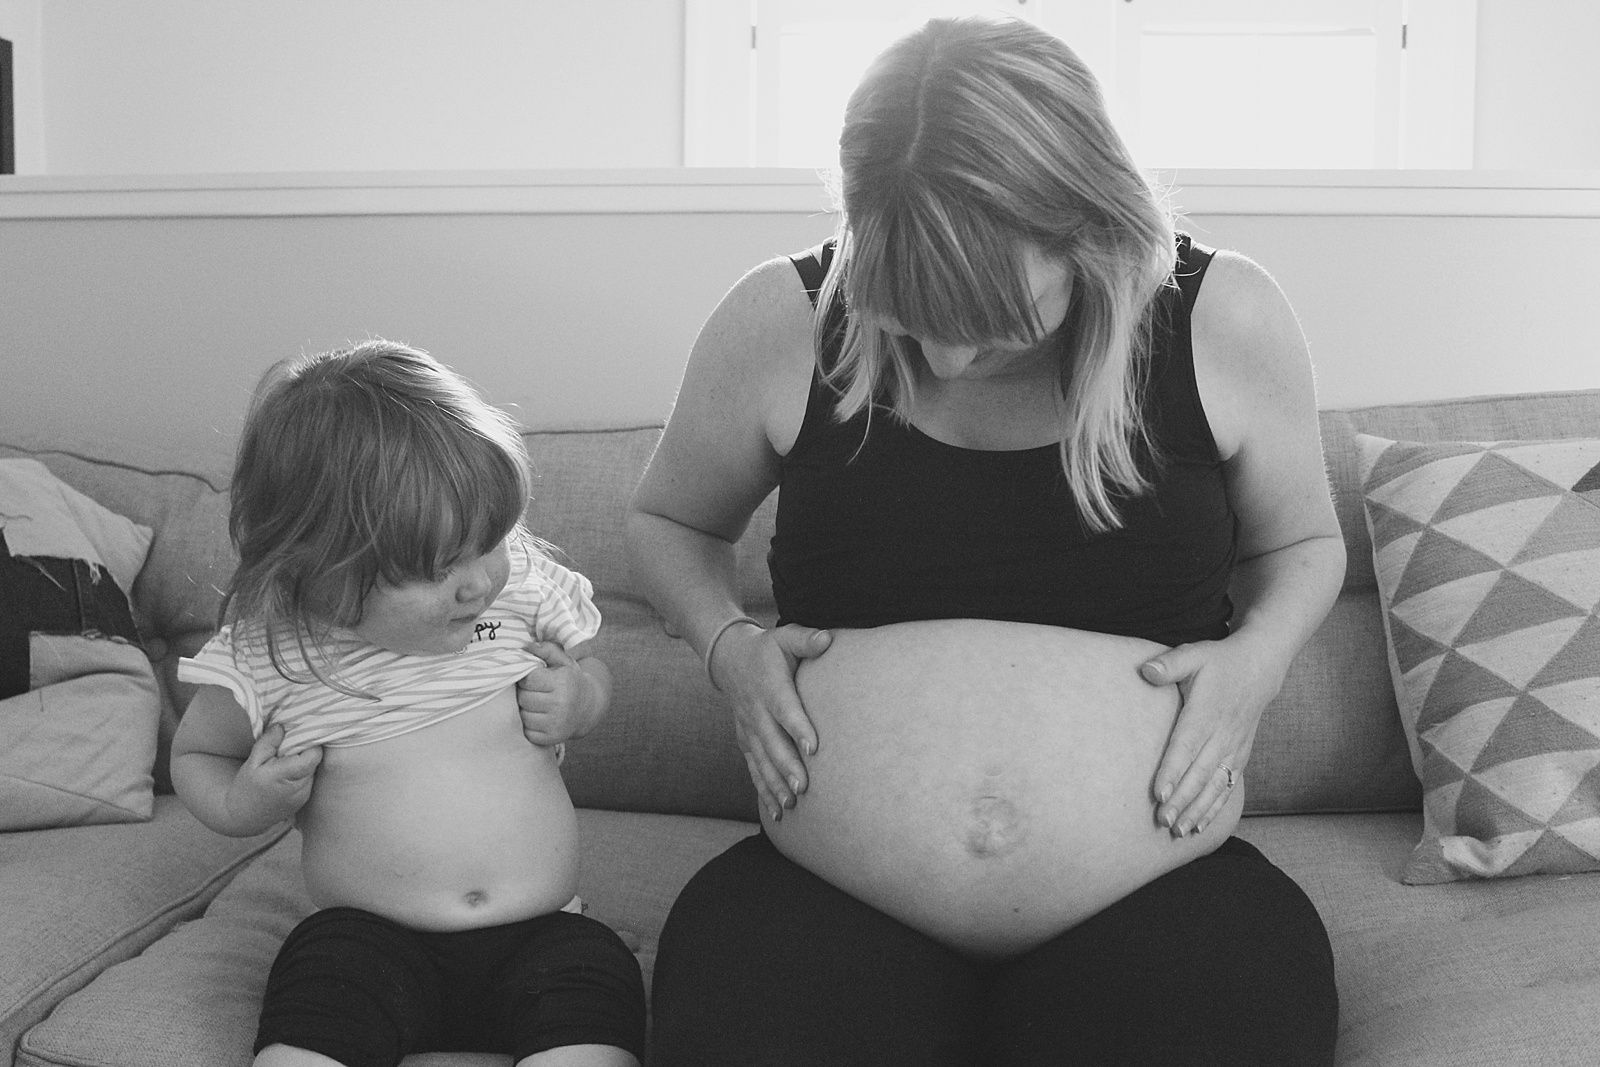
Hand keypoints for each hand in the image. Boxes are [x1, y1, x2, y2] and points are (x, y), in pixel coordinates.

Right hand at [227, 725, 320, 830]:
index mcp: (284, 776)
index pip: (313, 755)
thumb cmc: (246, 788)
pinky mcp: (305, 800)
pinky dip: (303, 773)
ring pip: (314, 770)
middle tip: (291, 746)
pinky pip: (310, 780)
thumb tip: (282, 726)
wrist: (243, 818)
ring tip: (288, 760)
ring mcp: (304, 796)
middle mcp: (299, 788)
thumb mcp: (252, 762)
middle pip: (315, 761)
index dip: (310, 742)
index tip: (299, 735)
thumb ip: (268, 743)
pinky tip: (289, 772)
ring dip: (305, 762)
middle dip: (307, 751)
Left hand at [517, 641, 605, 745]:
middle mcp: (561, 704)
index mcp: (563, 682)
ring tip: (538, 704)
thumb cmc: (570, 680)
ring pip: (523, 715)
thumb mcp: (563, 661)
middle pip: (523, 698)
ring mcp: (557, 724)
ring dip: (526, 709)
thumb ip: (546, 650)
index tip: (536, 679)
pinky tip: (540, 717)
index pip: (528, 679)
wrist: (588, 707)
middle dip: (525, 693)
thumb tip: (526, 646)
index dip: (528, 678)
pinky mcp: (551, 738)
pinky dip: (529, 725)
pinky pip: (527, 731)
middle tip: (536, 692)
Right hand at [711, 622, 830, 821]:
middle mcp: (756, 711)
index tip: (813, 748)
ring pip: (761, 761)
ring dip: (775, 784)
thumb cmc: (768, 648)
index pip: (785, 709)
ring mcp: (749, 729)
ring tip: (792, 804)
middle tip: (804, 788)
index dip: (798, 728)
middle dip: (787, 767)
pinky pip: (754, 768)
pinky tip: (777, 812)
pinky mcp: (746, 741)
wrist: (729, 658)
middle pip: (772, 742)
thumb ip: (806, 639)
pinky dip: (763, 791)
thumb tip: (828, 640)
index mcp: (770, 686)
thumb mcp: (785, 636)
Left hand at [1141, 636, 1275, 837]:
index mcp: (1206, 712)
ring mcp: (1233, 748)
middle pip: (1199, 773)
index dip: (1173, 770)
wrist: (1259, 667)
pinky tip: (1199, 826)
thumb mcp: (1194, 654)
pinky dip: (1214, 808)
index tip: (1159, 793)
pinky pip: (1227, 787)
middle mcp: (1222, 734)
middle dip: (1182, 800)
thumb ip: (1169, 664)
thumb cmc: (1219, 662)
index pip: (1186, 746)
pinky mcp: (1240, 756)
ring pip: (1214, 785)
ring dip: (1197, 810)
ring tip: (1178, 831)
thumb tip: (1146, 670)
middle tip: (1162, 821)